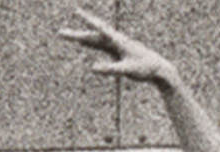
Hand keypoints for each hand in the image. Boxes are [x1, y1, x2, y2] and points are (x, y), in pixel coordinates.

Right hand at [59, 8, 176, 85]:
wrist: (159, 68)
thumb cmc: (144, 69)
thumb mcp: (126, 71)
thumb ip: (109, 69)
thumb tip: (92, 68)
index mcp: (118, 42)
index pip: (100, 29)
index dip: (88, 21)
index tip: (77, 12)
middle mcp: (116, 41)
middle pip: (92, 36)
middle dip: (76, 33)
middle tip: (60, 32)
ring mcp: (116, 46)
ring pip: (95, 40)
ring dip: (81, 37)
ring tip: (67, 35)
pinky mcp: (117, 52)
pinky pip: (100, 46)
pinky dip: (89, 44)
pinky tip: (83, 43)